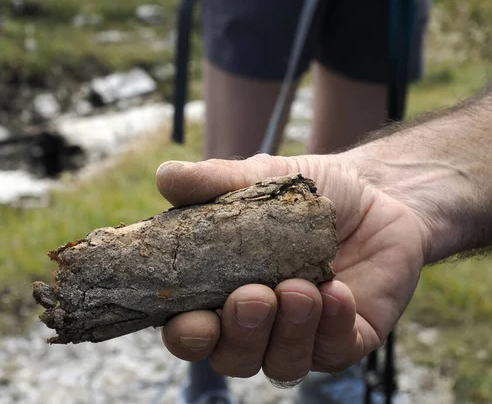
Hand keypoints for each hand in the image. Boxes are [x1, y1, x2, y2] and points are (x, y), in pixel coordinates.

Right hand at [155, 153, 428, 383]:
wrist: (376, 192)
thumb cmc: (306, 191)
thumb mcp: (261, 178)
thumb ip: (215, 181)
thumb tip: (165, 176)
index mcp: (224, 292)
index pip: (192, 331)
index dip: (187, 335)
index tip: (193, 316)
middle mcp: (259, 324)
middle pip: (232, 359)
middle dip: (239, 335)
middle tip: (253, 295)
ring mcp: (303, 336)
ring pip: (282, 364)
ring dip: (288, 331)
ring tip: (300, 288)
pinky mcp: (348, 338)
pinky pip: (335, 350)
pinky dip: (333, 324)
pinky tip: (337, 291)